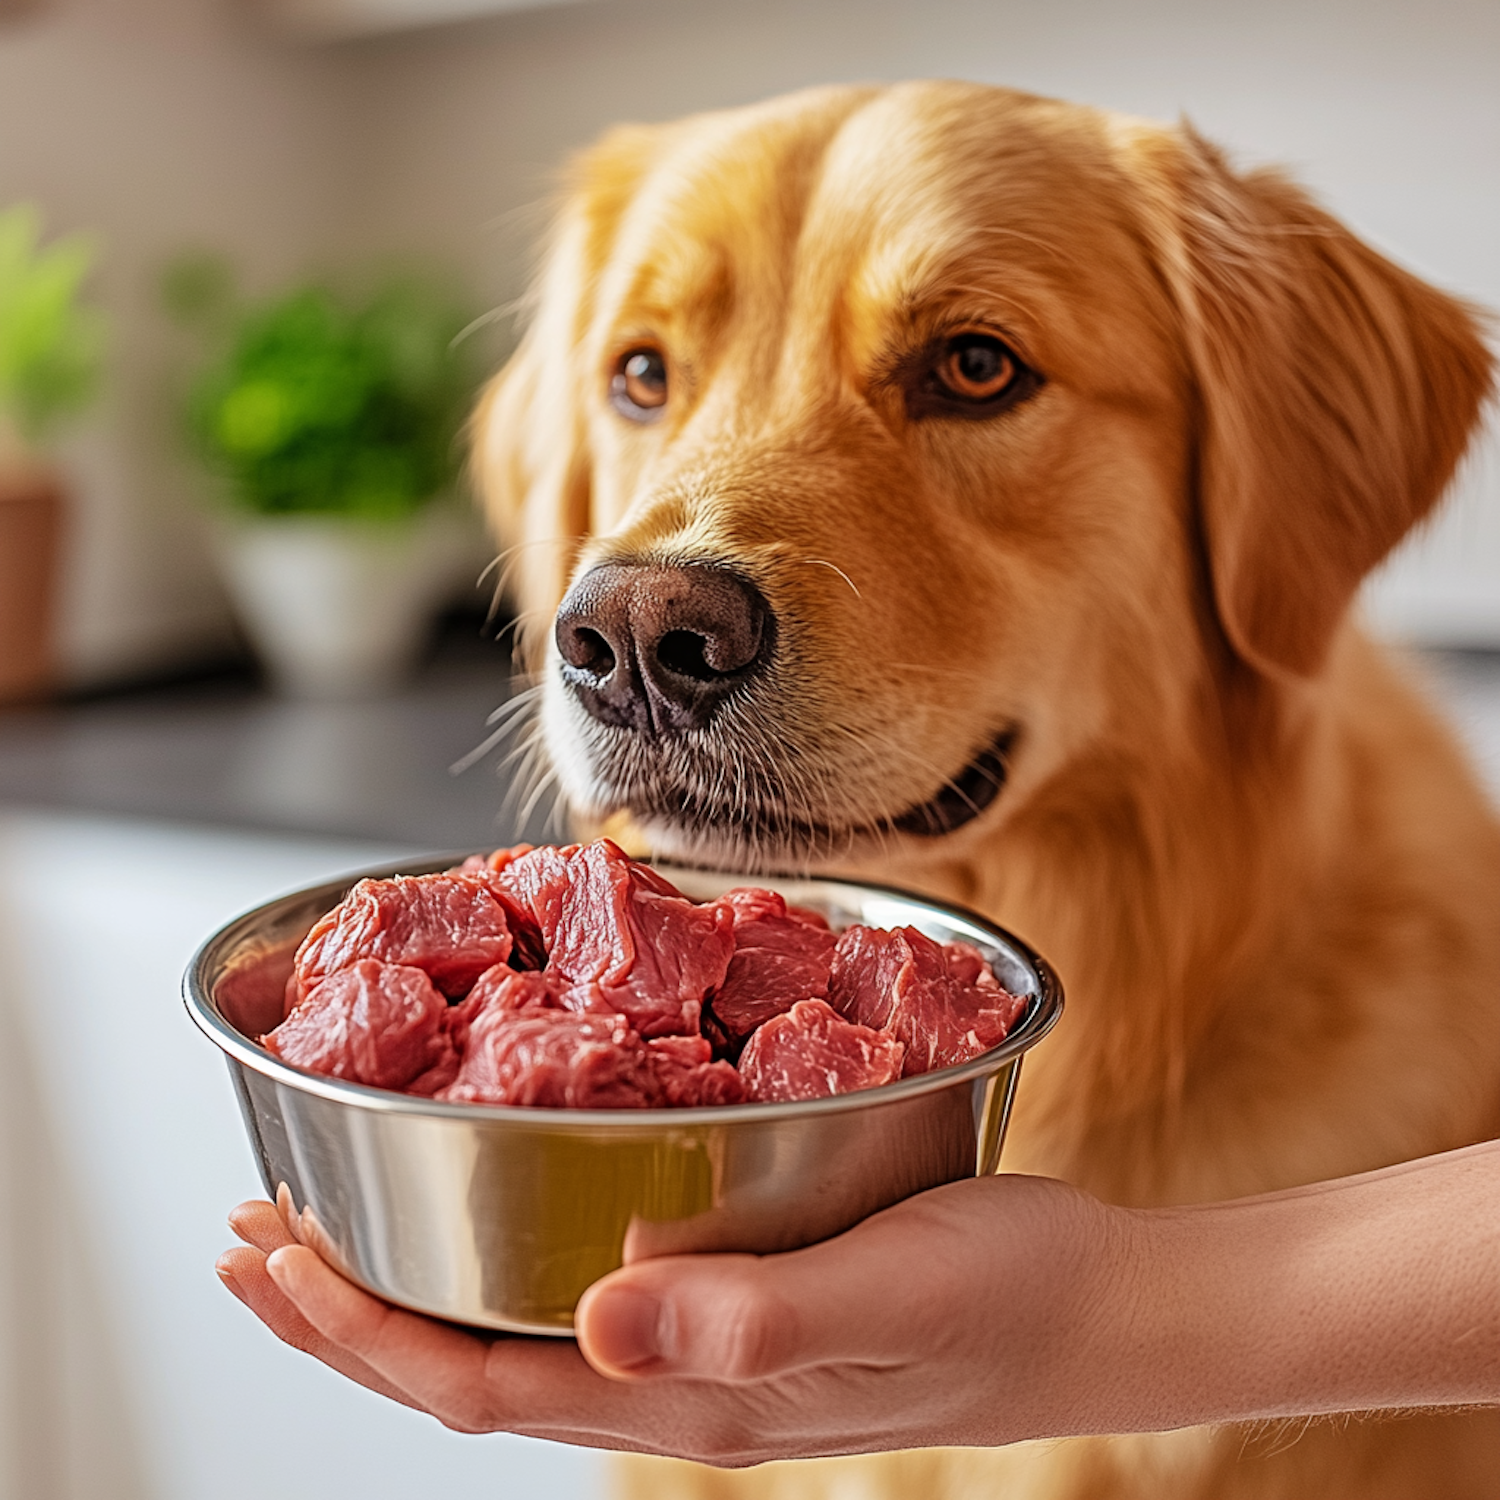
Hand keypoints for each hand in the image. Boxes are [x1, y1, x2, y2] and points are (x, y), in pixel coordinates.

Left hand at [216, 1174, 1132, 1464]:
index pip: (479, 1383)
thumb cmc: (1010, 1296)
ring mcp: (710, 1359)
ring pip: (516, 1342)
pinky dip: (505, 1266)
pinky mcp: (743, 1315)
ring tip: (335, 1235)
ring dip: (411, 1292)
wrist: (1101, 1312)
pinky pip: (585, 1308)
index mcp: (694, 1396)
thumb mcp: (894, 1292)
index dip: (360, 1331)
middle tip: (252, 1240)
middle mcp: (681, 1388)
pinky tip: (505, 1221)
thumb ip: (753, 1317)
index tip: (271, 1260)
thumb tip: (597, 1319)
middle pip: (470, 1372)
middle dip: (346, 1314)